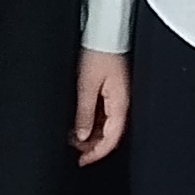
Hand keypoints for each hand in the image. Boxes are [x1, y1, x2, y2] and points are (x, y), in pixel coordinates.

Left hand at [74, 50, 129, 165]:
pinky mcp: (112, 90)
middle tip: (75, 150)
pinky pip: (104, 114)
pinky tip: (80, 122)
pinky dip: (92, 122)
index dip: (97, 154)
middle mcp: (121, 103)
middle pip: (110, 135)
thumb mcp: (86, 85)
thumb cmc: (99, 53)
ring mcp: (117, 97)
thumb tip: (82, 136)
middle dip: (93, 146)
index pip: (111, 139)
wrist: (105, 33)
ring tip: (73, 137)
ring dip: (91, 134)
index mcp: (120, 104)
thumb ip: (84, 113)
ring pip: (106, 125)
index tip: (83, 161)